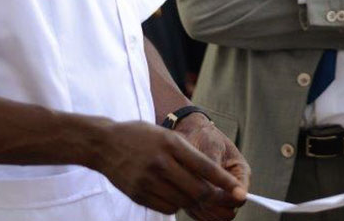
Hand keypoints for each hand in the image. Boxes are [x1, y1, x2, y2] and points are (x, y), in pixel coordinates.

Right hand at [95, 120, 246, 215]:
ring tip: (190, 191)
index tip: (239, 191)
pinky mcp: (138, 194)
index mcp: (171, 144)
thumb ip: (186, 153)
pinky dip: (175, 204)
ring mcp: (148, 180)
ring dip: (192, 201)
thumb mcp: (166, 136)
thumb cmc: (139, 136)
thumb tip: (210, 176)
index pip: (205, 167)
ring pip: (183, 202)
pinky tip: (171, 192)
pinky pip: (166, 207)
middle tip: (219, 199)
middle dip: (212, 197)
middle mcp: (161, 162)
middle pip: (196, 190)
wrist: (104, 144)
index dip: (225, 182)